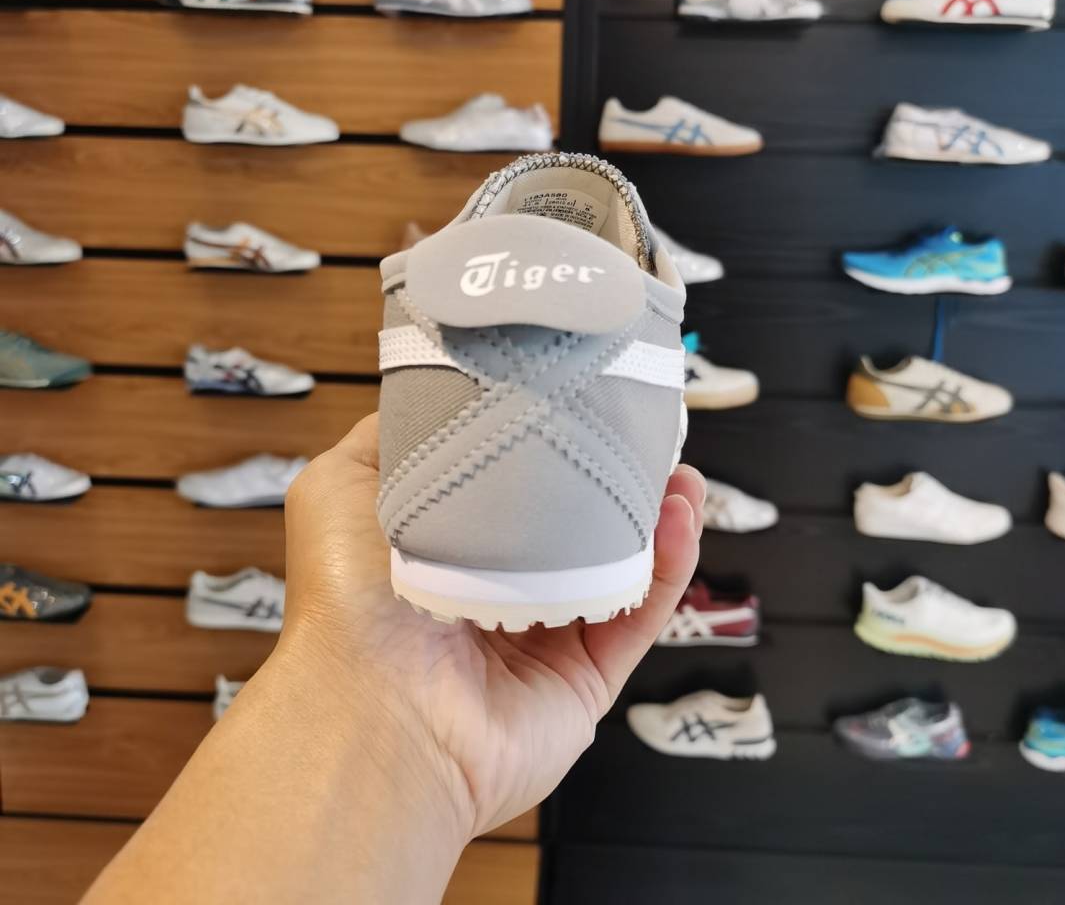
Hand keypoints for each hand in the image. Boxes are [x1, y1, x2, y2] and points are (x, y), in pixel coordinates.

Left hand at [282, 413, 704, 841]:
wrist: (371, 708)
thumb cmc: (345, 593)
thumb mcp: (341, 483)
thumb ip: (392, 436)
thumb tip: (437, 395)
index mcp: (446, 553)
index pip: (514, 493)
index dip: (552, 446)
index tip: (584, 402)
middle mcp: (497, 596)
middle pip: (576, 529)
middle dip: (614, 480)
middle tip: (646, 433)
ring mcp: (546, 641)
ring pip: (620, 569)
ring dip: (657, 517)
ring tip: (681, 470)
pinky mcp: (585, 681)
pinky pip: (639, 615)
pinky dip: (669, 565)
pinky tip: (682, 514)